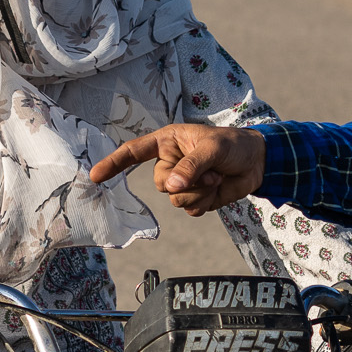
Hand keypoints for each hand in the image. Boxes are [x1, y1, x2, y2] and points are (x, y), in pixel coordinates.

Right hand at [88, 123, 266, 217]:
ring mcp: (181, 183)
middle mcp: (169, 163)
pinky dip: (205, 202)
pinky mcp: (195, 199)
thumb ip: (190, 166)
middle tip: (209, 172)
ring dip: (199, 192)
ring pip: (175, 200)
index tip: (94, 177)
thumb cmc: (232, 145)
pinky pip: (191, 209)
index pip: (134, 152)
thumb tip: (172, 186)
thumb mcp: (212, 149)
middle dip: (185, 181)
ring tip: (215, 178)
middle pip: (159, 183)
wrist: (257, 162)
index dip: (113, 164)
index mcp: (167, 142)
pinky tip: (217, 189)